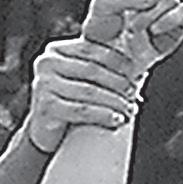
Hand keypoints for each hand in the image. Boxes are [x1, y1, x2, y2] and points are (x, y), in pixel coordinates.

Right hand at [28, 35, 139, 154]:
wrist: (45, 134)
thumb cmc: (68, 103)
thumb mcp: (80, 78)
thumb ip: (98, 63)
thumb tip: (140, 57)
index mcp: (56, 49)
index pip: (94, 51)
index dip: (118, 62)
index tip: (137, 74)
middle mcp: (45, 63)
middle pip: (92, 70)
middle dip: (118, 83)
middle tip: (134, 95)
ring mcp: (42, 85)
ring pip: (89, 91)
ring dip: (114, 101)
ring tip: (129, 110)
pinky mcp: (44, 108)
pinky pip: (81, 110)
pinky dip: (103, 115)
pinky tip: (117, 120)